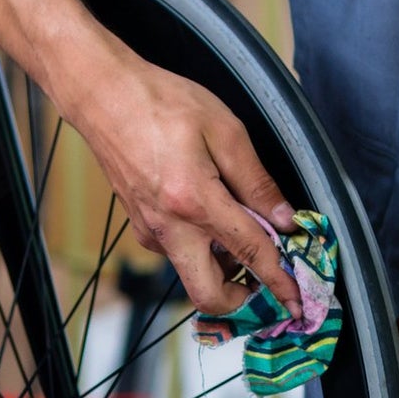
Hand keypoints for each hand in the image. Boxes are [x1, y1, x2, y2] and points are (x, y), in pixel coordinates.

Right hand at [65, 49, 301, 318]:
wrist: (101, 92)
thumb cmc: (157, 101)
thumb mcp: (222, 129)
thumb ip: (256, 180)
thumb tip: (284, 219)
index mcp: (194, 201)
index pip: (250, 255)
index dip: (281, 283)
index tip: (297, 304)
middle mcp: (168, 226)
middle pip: (208, 294)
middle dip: (241, 299)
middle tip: (265, 277)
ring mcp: (147, 227)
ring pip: (192, 270)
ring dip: (221, 263)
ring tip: (236, 221)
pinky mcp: (137, 221)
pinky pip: (175, 248)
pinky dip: (198, 242)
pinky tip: (204, 207)